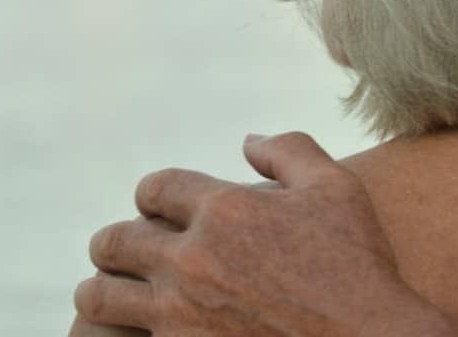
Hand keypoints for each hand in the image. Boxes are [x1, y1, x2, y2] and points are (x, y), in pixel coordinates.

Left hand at [74, 132, 457, 335]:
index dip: (151, 193)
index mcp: (225, 210)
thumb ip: (289, 150)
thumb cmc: (357, 263)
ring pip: (100, 297)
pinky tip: (127, 331)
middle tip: (120, 249)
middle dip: (114, 242)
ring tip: (109, 291)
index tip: (157, 205)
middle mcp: (192, 261)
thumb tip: (249, 140)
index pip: (155, 188)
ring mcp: (180, 317)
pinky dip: (113, 333)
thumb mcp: (335, 187)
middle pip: (115, 241)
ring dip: (100, 289)